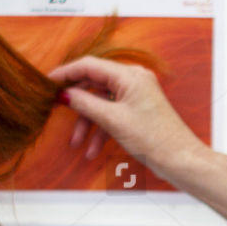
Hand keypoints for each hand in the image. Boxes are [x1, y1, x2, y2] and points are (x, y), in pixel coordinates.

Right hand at [48, 55, 204, 176]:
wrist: (179, 159)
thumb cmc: (154, 138)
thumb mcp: (112, 120)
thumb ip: (85, 104)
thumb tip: (64, 94)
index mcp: (129, 75)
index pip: (89, 66)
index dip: (66, 73)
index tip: (47, 82)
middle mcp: (133, 80)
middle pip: (94, 84)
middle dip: (76, 103)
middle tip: (56, 111)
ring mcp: (136, 94)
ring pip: (101, 102)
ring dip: (87, 123)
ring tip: (77, 143)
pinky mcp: (137, 109)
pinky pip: (111, 113)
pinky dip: (101, 129)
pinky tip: (93, 150)